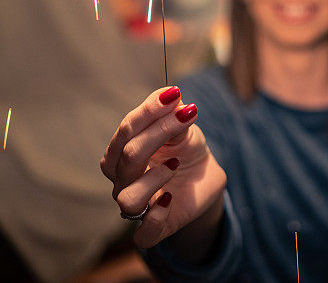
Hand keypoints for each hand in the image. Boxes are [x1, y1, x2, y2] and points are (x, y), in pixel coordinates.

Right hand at [100, 86, 226, 249]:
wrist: (204, 180)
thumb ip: (173, 112)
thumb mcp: (184, 128)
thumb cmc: (185, 150)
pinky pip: (144, 234)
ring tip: (175, 164)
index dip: (148, 111)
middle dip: (158, 133)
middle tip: (187, 116)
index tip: (175, 95)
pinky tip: (170, 198)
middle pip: (127, 157)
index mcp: (123, 152)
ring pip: (127, 197)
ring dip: (152, 178)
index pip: (127, 130)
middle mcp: (123, 179)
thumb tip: (170, 94)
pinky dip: (156, 217)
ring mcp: (137, 206)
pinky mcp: (154, 230)